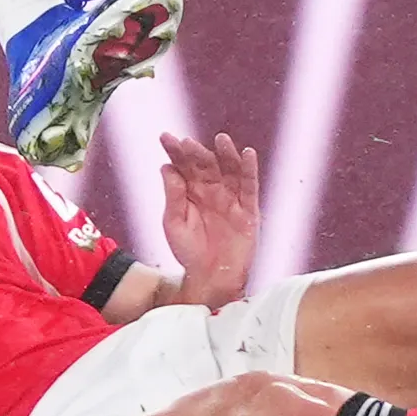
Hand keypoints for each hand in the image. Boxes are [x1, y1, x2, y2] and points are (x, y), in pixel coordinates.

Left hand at [159, 130, 260, 307]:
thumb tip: (166, 167)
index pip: (183, 165)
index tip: (166, 137)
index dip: (176, 151)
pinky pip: (250, 187)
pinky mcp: (248, 210)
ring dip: (226, 154)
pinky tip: (248, 154)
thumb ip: (173, 196)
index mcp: (191, 191)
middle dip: (197, 154)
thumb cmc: (188, 251)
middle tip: (188, 144)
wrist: (210, 278)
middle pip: (206, 165)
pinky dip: (250, 170)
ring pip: (230, 170)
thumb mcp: (174, 225)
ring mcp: (231, 198)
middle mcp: (212, 190)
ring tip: (221, 139)